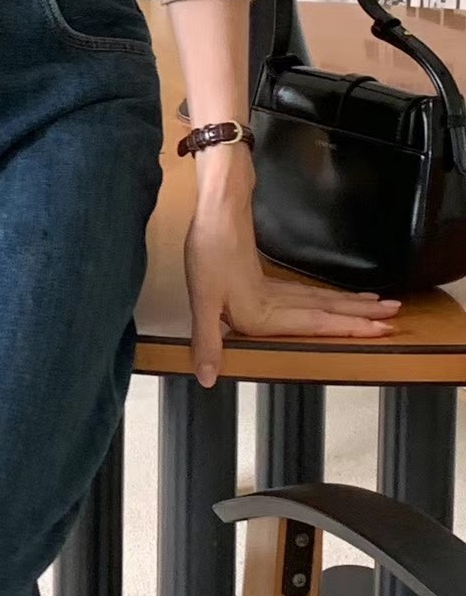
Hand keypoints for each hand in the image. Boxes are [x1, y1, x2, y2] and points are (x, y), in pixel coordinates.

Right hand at [184, 148, 401, 388]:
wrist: (205, 216)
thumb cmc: (207, 251)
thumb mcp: (203, 299)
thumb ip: (206, 342)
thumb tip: (205, 379)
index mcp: (257, 318)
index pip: (315, 325)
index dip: (350, 328)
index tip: (380, 329)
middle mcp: (265, 312)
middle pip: (322, 317)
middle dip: (358, 319)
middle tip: (392, 320)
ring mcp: (266, 298)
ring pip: (317, 306)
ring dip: (345, 310)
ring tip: (373, 311)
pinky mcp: (262, 285)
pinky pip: (305, 296)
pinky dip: (324, 299)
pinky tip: (333, 300)